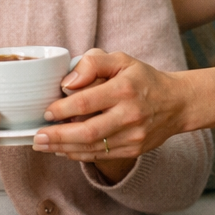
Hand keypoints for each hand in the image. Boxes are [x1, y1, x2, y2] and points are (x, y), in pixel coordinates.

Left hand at [33, 49, 187, 161]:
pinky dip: (79, 154)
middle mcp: (130, 114)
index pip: (85, 102)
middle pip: (86, 131)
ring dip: (63, 148)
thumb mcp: (121, 60)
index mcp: (124, 89)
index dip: (62, 109)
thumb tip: (68, 83)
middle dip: (57, 136)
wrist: (177, 103)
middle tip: (36, 138)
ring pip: (92, 147)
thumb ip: (92, 63)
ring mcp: (133, 135)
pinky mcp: (134, 150)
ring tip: (44, 146)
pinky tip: (64, 150)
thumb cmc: (142, 79)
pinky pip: (102, 155)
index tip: (46, 112)